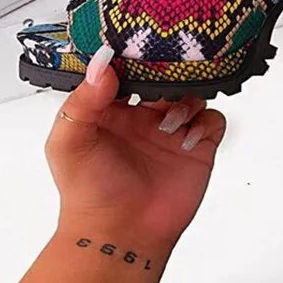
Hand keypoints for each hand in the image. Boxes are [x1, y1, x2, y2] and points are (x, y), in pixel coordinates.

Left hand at [45, 46, 226, 247]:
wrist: (120, 235)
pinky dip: (206, 123)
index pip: (127, 70)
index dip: (134, 57)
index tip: (139, 47)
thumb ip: (82, 101)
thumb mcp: (69, 143)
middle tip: (166, 79)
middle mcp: (143, 117)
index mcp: (111, 109)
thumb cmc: (89, 194)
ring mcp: (171, 132)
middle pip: (166, 77)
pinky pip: (213, 120)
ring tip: (170, 123)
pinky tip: (188, 139)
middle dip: (169, 75)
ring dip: (186, 99)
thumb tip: (103, 64)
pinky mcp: (196, 149)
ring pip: (192, 93)